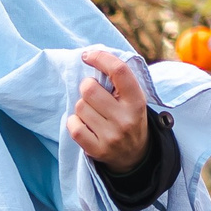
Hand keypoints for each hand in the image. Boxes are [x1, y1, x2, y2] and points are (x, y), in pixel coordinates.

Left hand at [66, 49, 151, 173]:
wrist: (135, 154)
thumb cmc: (129, 117)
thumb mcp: (133, 98)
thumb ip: (118, 80)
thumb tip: (91, 56)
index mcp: (137, 101)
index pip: (119, 71)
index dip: (100, 58)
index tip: (88, 55)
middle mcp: (125, 119)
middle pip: (89, 89)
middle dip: (86, 87)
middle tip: (93, 94)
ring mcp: (111, 136)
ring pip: (79, 107)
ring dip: (82, 106)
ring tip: (93, 112)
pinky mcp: (97, 150)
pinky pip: (74, 127)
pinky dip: (74, 122)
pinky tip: (84, 123)